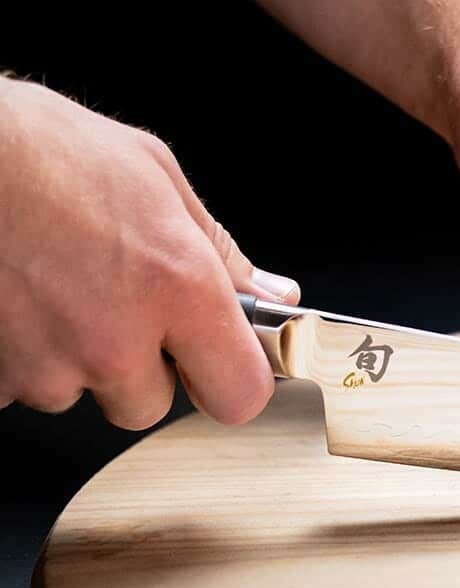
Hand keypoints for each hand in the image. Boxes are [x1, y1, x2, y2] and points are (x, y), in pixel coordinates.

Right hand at [0, 78, 299, 427]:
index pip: (240, 393)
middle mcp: (115, 341)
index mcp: (179, 289)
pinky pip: (19, 388)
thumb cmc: (40, 149)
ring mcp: (47, 366)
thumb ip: (220, 251)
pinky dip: (21, 354)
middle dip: (139, 367)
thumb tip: (272, 293)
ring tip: (54, 285)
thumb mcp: (155, 175)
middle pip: (151, 403)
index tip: (222, 360)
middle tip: (114, 302)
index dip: (233, 379)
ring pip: (79, 394)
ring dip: (74, 358)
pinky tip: (18, 300)